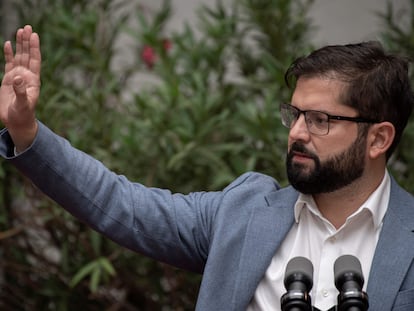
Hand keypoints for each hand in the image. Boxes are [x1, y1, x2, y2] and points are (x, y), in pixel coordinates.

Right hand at [0, 25, 40, 151]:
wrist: (17, 121)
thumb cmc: (23, 114)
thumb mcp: (22, 104)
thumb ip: (20, 91)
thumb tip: (18, 77)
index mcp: (33, 80)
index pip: (35, 60)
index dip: (34, 47)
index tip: (34, 35)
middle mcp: (27, 76)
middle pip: (28, 55)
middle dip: (28, 41)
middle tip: (27, 27)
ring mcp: (18, 77)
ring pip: (19, 57)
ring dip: (20, 44)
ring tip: (20, 30)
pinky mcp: (8, 80)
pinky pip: (9, 63)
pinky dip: (9, 53)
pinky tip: (8, 43)